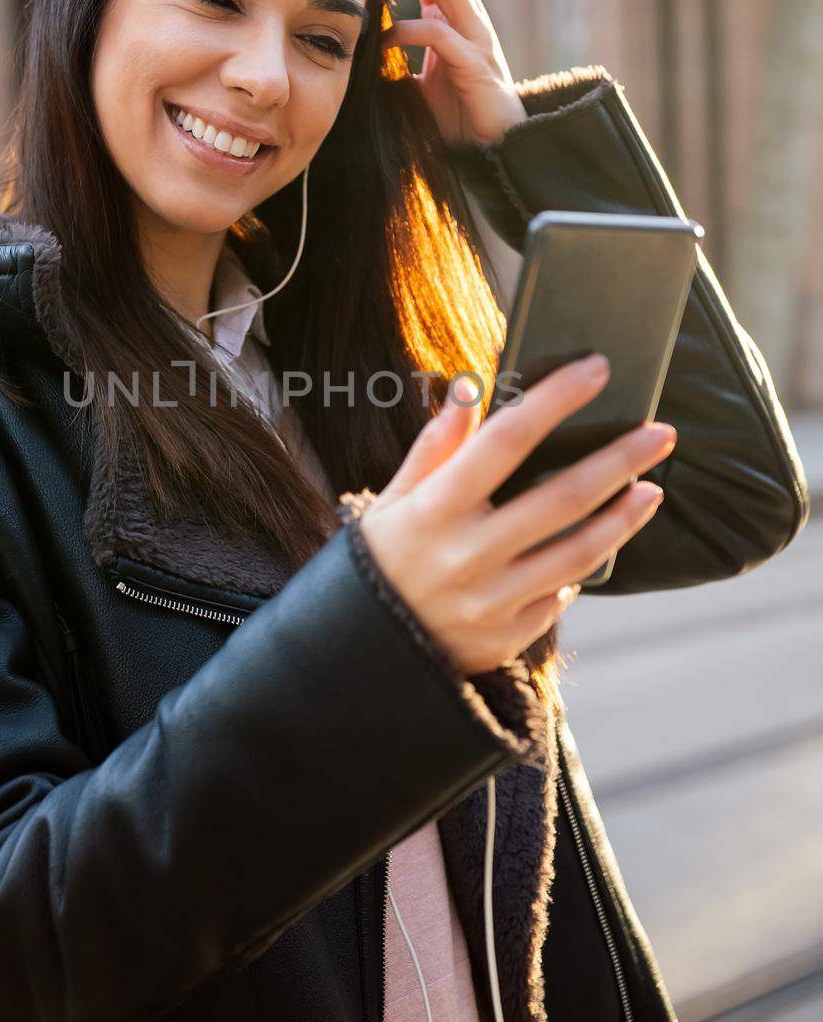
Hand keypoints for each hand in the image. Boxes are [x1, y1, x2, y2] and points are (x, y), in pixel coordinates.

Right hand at [358, 355, 676, 679]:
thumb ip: (434, 449)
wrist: (361, 651)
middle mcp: (466, 554)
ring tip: (651, 489)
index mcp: (434, 509)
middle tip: (660, 433)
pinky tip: (596, 544)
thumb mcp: (392, 501)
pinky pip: (558, 596)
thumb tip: (468, 391)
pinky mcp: (506, 637)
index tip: (597, 369)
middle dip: (621, 459)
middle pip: (564, 497)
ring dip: (624, 517)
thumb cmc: (381, 561)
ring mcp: (490, 601)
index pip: (508, 439)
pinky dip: (580, 568)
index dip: (556, 399)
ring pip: (578, 551)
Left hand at [383, 0, 526, 144]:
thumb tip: (355, 51)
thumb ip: (398, 58)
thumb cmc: (457, 115)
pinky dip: (404, 32)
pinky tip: (382, 44)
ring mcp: (476, 36)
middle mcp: (470, 15)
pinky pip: (437, 33)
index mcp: (457, 13)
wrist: (493, 151)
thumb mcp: (421, 77)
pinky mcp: (474, 65)